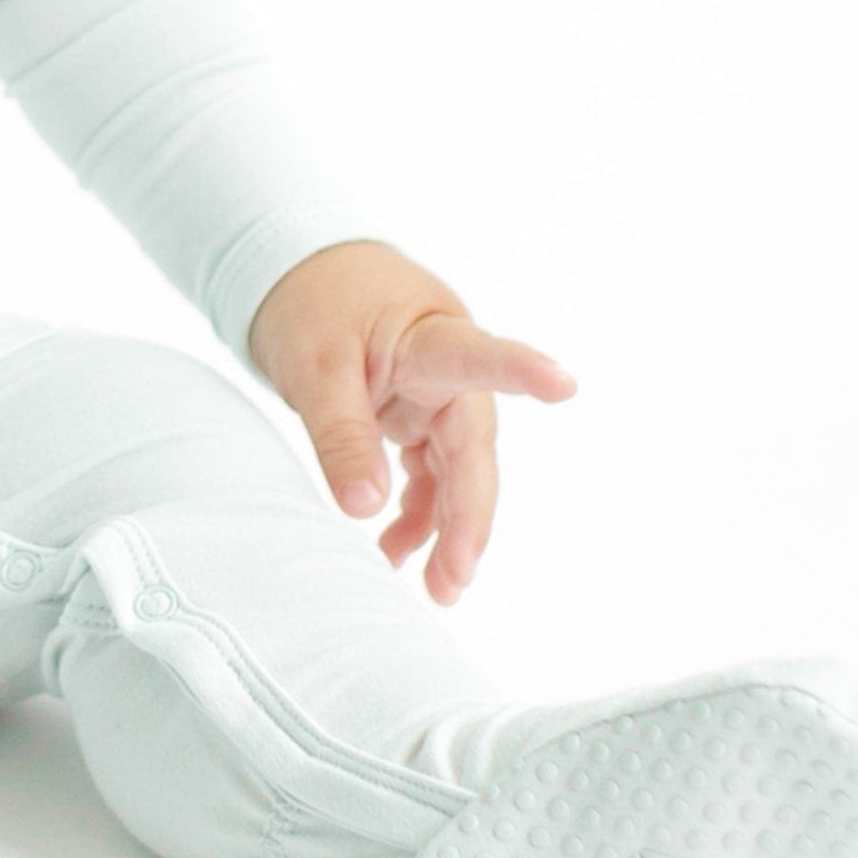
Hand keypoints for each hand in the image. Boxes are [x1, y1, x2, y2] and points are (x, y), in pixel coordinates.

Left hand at [245, 239, 575, 605]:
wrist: (294, 270)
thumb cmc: (310, 299)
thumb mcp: (313, 366)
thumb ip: (341, 433)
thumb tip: (364, 508)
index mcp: (430, 338)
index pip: (479, 357)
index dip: (521, 371)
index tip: (563, 384)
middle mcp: (444, 371)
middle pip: (471, 450)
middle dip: (468, 517)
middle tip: (455, 579)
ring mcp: (433, 396)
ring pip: (454, 471)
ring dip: (447, 527)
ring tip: (437, 587)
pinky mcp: (414, 414)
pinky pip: (427, 471)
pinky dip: (415, 512)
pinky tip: (397, 550)